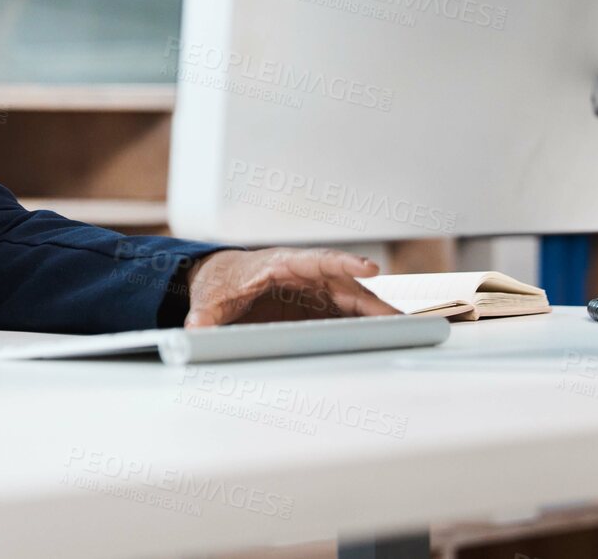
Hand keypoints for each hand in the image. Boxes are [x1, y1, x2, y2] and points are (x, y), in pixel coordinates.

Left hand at [182, 248, 401, 326]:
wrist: (220, 278)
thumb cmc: (218, 282)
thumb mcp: (208, 300)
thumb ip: (204, 315)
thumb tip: (195, 329)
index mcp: (279, 264)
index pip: (317, 261)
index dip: (344, 264)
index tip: (369, 270)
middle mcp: (303, 273)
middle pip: (344, 283)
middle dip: (371, 300)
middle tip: (396, 320)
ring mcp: (314, 288)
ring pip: (351, 298)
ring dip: (374, 314)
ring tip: (403, 332)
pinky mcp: (318, 304)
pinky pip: (346, 312)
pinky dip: (365, 322)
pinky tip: (385, 337)